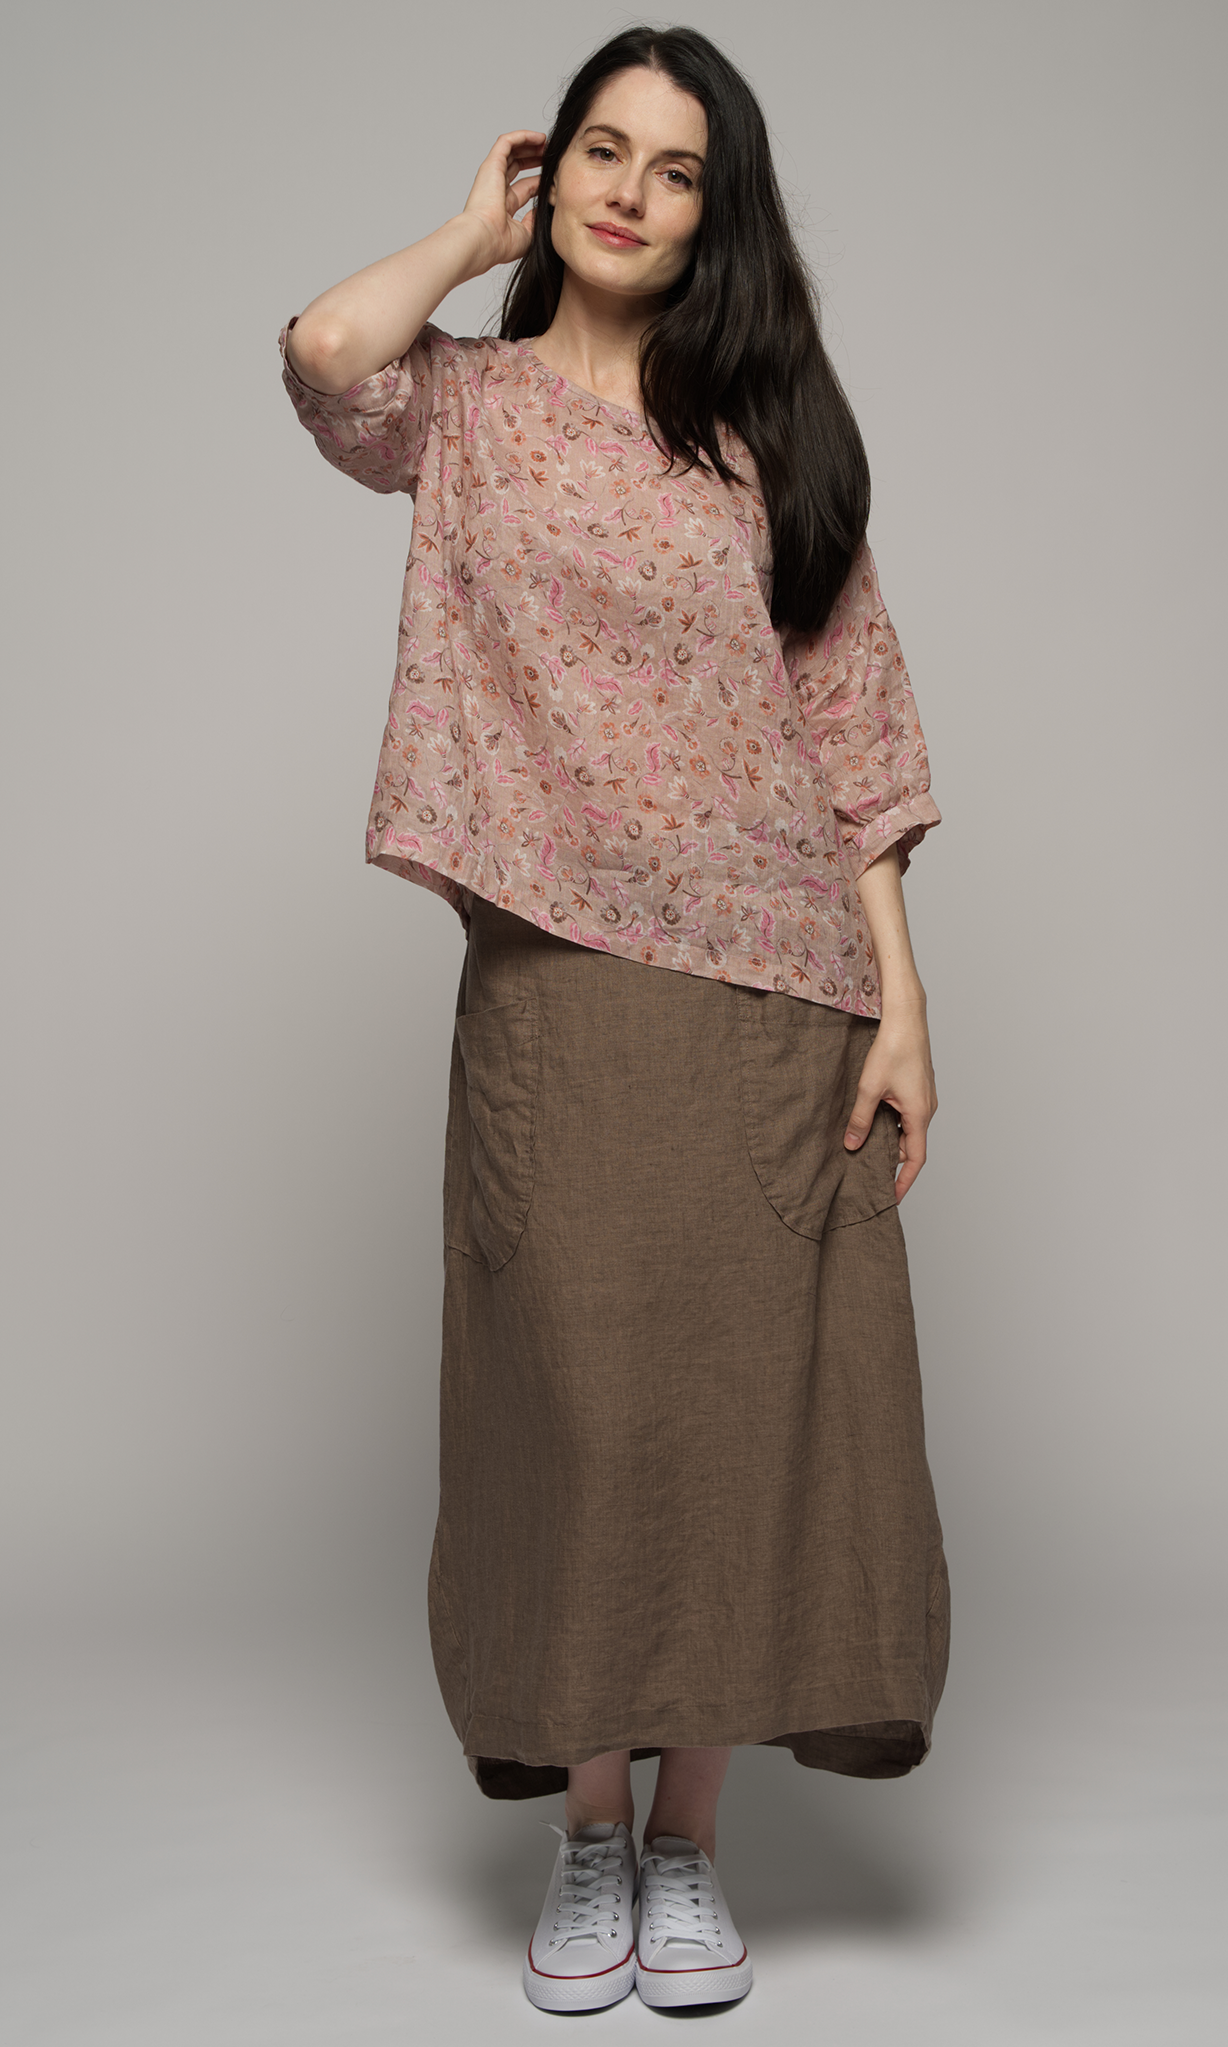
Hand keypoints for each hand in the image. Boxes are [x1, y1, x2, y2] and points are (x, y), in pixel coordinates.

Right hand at [459, 130, 546, 271]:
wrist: (485, 239)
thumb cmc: (501, 243)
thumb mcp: (528, 234)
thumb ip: (535, 220)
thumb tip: (541, 208)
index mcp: (504, 206)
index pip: (525, 187)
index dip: (540, 179)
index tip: (554, 176)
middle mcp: (497, 189)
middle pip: (517, 166)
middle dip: (535, 158)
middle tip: (552, 155)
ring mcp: (492, 176)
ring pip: (512, 150)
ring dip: (530, 144)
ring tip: (547, 142)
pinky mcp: (491, 165)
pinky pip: (507, 142)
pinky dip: (523, 136)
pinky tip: (539, 137)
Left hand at [843, 1004, 936, 1202]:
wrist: (906, 1018)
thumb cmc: (892, 1049)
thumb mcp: (869, 1088)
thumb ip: (861, 1119)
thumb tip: (851, 1144)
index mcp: (919, 1114)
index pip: (916, 1159)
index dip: (904, 1181)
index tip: (892, 1198)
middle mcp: (927, 1108)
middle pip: (910, 1145)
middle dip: (891, 1160)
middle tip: (866, 1168)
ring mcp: (925, 1097)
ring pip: (908, 1129)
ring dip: (890, 1139)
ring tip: (865, 1143)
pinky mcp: (919, 1087)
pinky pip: (908, 1114)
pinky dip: (893, 1123)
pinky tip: (874, 1117)